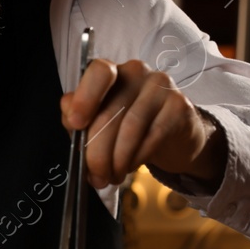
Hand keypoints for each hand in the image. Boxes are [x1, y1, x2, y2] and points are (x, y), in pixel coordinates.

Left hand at [61, 58, 223, 189]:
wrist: (174, 137)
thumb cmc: (130, 128)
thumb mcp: (99, 122)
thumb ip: (78, 116)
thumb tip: (69, 117)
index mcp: (112, 72)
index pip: (98, 71)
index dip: (85, 98)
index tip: (75, 124)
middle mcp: (137, 72)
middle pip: (110, 112)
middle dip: (97, 152)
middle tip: (96, 176)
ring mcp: (161, 86)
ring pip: (130, 128)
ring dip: (117, 160)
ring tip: (112, 177)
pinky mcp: (179, 106)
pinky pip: (153, 137)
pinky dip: (137, 159)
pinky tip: (131, 167)